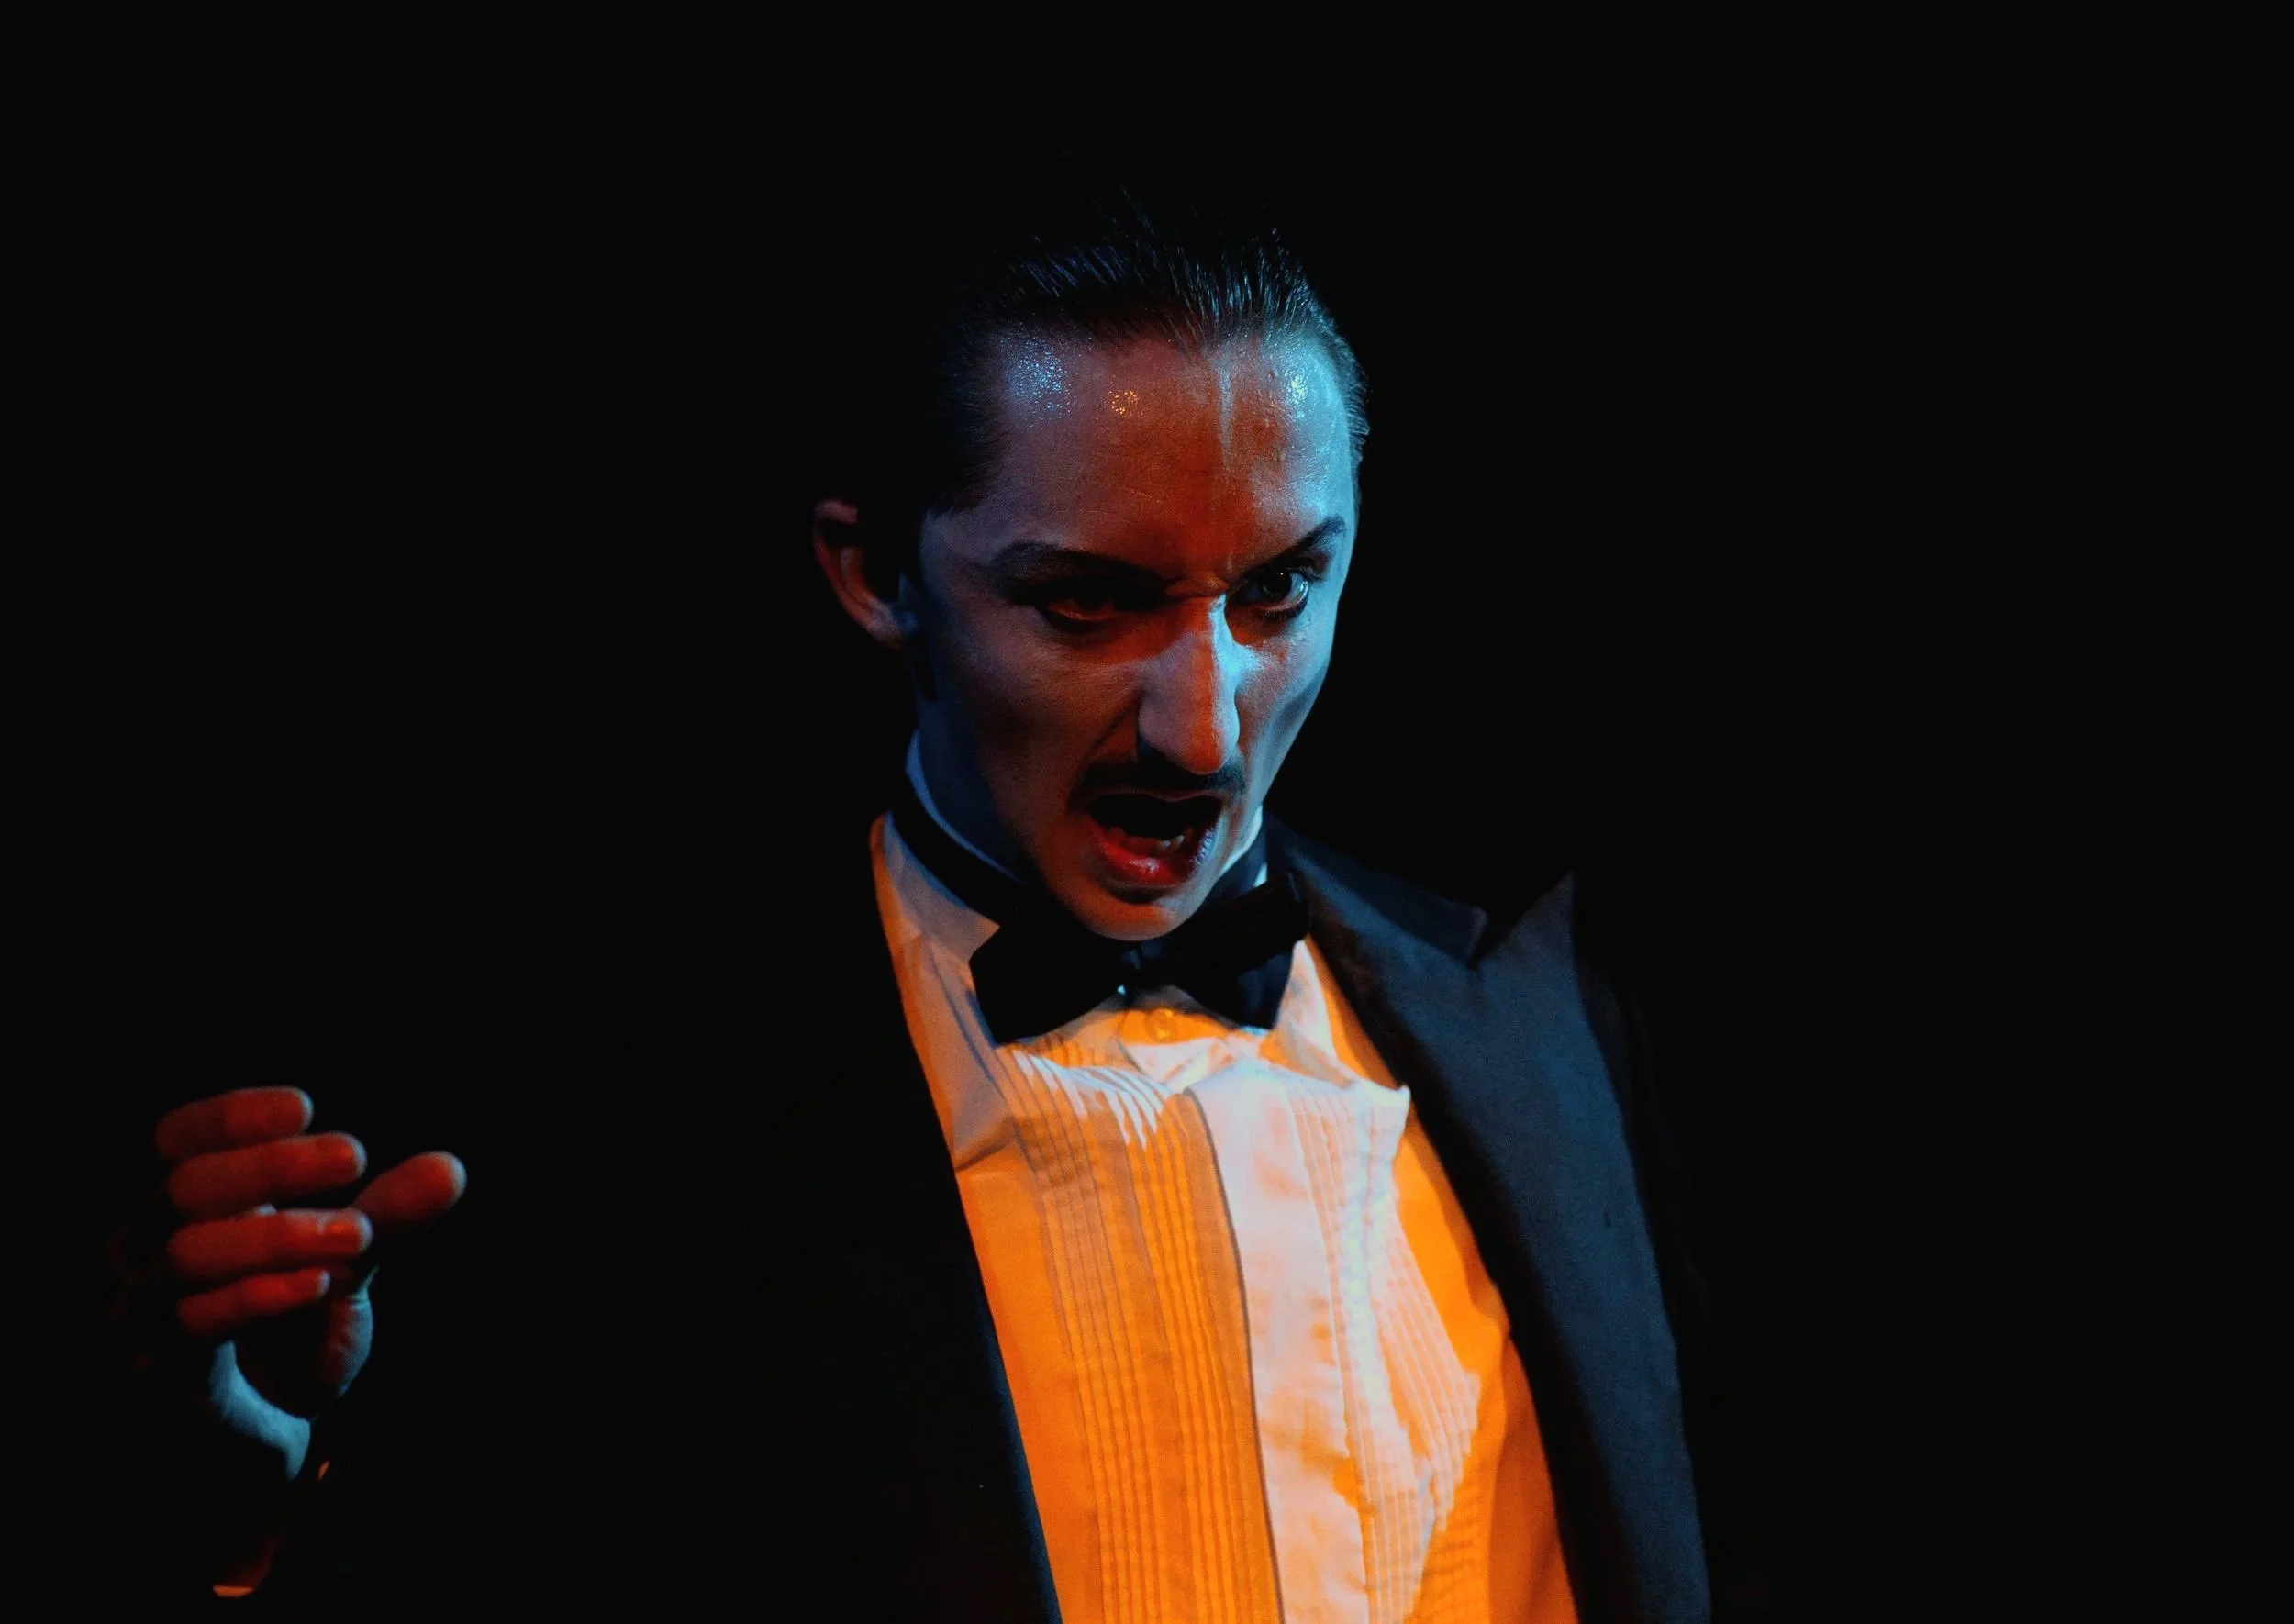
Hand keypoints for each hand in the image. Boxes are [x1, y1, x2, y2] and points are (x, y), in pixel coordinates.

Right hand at [107, 1086, 466, 1503]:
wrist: (265, 1436)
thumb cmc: (294, 1331)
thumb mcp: (346, 1264)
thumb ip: (387, 1217)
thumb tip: (450, 1168)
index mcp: (180, 1207)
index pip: (177, 1139)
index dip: (231, 1117)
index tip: (306, 1107)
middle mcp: (144, 1250)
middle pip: (183, 1187)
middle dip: (272, 1167)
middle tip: (353, 1156)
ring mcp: (141, 1311)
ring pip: (187, 1254)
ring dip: (278, 1235)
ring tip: (358, 1233)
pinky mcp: (157, 1370)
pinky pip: (194, 1324)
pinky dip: (259, 1297)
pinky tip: (317, 1283)